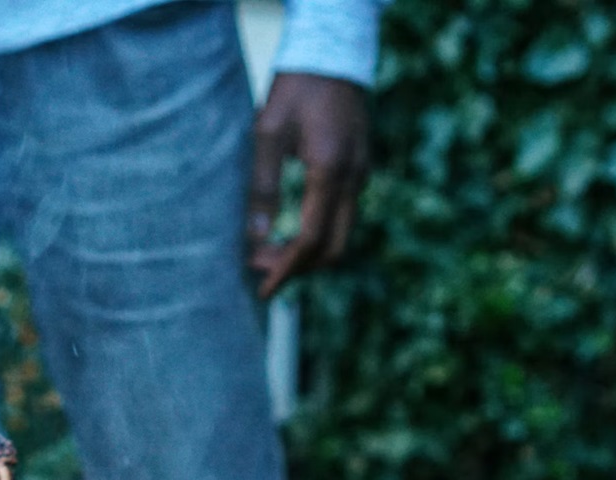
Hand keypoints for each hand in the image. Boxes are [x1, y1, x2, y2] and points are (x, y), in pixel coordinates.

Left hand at [247, 73, 370, 298]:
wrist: (333, 54)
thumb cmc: (296, 88)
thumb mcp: (267, 133)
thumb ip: (262, 187)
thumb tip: (254, 237)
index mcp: (332, 170)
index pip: (313, 240)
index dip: (287, 270)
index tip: (263, 289)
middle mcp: (355, 178)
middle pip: (333, 249)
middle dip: (297, 268)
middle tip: (259, 270)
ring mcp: (361, 176)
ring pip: (340, 236)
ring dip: (305, 253)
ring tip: (265, 252)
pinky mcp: (358, 171)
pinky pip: (341, 217)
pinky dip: (316, 235)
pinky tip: (288, 231)